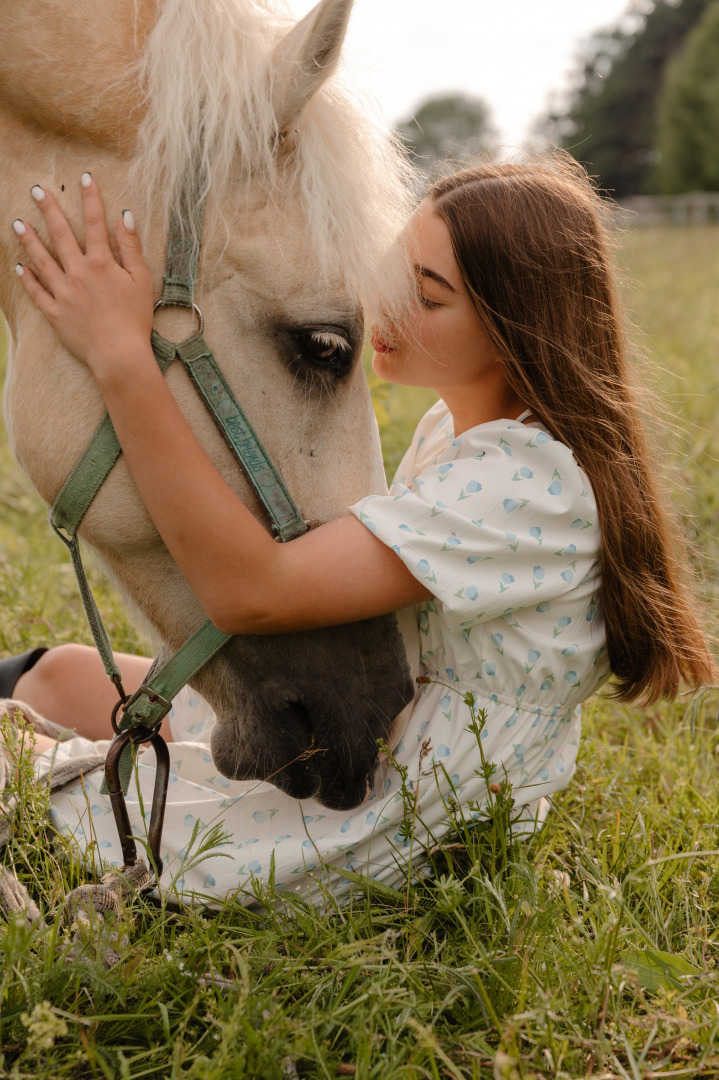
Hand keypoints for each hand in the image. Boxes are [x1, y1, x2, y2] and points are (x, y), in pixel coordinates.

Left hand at [12, 174, 154, 379]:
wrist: (118, 354)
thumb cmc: (135, 319)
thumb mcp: (141, 281)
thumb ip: (131, 248)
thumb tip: (126, 217)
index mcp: (102, 263)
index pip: (94, 222)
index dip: (90, 198)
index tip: (85, 178)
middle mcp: (78, 273)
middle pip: (60, 234)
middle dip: (48, 209)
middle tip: (36, 191)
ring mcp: (64, 292)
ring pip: (42, 260)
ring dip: (29, 240)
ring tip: (17, 223)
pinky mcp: (56, 313)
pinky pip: (38, 292)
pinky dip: (28, 279)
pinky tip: (20, 267)